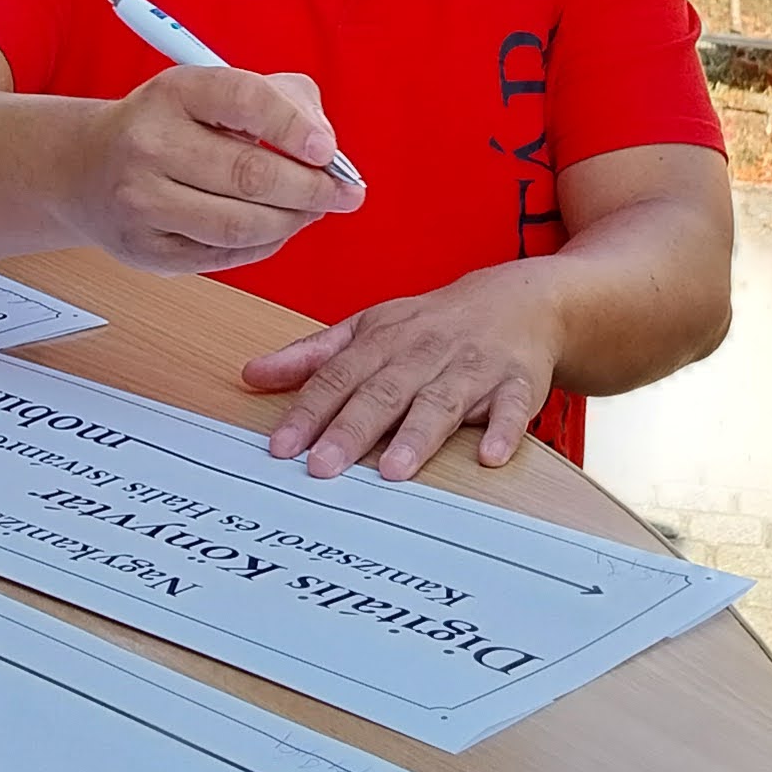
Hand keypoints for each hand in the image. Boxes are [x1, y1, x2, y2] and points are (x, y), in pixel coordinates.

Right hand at [65, 65, 359, 273]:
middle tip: (345, 193)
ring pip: (240, 225)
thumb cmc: (171, 125)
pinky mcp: (145, 251)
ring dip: (291, 222)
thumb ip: (283, 101)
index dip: (294, 126)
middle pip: (249, 174)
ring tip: (311, 210)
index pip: (244, 100)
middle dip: (311, 188)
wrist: (87, 169)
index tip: (328, 149)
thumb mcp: (216, 91)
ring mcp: (141, 203)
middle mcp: (148, 145)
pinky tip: (275, 228)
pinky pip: (225, 256)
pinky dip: (264, 245)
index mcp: (172, 92)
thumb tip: (326, 148)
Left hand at [246, 263, 565, 480]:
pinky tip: (489, 456)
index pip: (338, 377)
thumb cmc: (433, 324)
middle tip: (323, 467)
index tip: (282, 447)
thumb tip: (251, 376)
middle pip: (383, 392)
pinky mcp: (518, 383)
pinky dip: (503, 429)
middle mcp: (424, 352)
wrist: (520, 301)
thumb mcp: (369, 328)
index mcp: (384, 340)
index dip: (308, 411)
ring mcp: (472, 367)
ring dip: (417, 435)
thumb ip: (312, 357)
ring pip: (441, 402)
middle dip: (352, 429)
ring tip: (394, 470)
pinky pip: (512, 406)